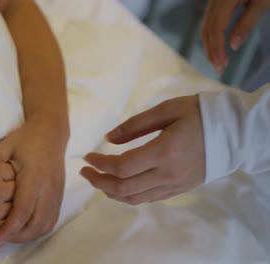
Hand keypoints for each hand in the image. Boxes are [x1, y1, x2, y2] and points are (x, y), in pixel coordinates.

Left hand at [0, 120, 65, 249]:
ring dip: (29, 235)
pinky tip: (25, 227)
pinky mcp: (60, 195)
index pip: (22, 211)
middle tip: (1, 239)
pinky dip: (39, 229)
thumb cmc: (25, 139)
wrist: (51, 132)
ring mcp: (57, 193)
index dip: (9, 229)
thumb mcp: (3, 148)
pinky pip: (52, 220)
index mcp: (33, 177)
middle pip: (36, 224)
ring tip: (12, 235)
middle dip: (18, 237)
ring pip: (46, 225)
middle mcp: (48, 188)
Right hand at [0, 162, 15, 247]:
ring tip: (0, 206)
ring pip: (15, 211)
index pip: (15, 172)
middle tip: (7, 192)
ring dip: (11, 209)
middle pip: (19, 192)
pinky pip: (4, 227)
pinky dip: (2, 223)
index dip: (12, 175)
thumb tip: (5, 174)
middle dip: (16, 191)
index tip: (8, 177)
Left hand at [81, 96, 204, 204]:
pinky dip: (127, 195)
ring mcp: (173, 185)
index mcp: (163, 152)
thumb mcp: (166, 110)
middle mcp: (167, 175)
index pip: (121, 168)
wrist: (233, 133)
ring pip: (134, 198)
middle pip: (123, 188)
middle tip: (84, 171)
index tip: (87, 157)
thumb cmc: (198, 114)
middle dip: (98, 181)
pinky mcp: (178, 190)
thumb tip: (107, 138)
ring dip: (110, 192)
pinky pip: (147, 199)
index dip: (100, 164)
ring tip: (97, 180)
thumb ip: (135, 125)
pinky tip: (119, 186)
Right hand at [201, 0, 269, 73]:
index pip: (217, 30)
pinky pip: (209, 19)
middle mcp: (216, 0)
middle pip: (207, 29)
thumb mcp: (262, 2)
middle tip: (219, 69)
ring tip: (217, 60)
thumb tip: (233, 45)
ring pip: (206, 25)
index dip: (217, 49)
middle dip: (212, 51)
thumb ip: (247, 23)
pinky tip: (216, 43)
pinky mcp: (218, 0)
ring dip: (209, 45)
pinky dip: (211, 35)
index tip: (222, 65)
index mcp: (226, 0)